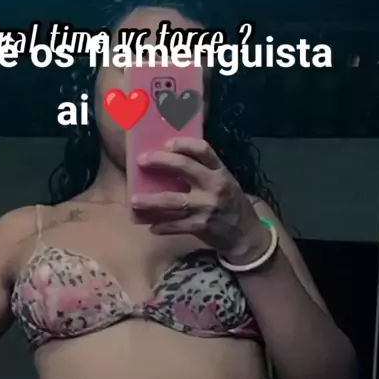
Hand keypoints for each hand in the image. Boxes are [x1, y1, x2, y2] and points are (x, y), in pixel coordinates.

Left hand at [133, 137, 268, 260]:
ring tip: (134, 200)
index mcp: (220, 172)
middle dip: (160, 162)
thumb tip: (171, 160)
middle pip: (184, 167)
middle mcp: (214, 186)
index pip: (203, 150)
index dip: (183, 144)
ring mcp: (207, 206)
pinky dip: (162, 226)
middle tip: (141, 161)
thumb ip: (204, 172)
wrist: (245, 234)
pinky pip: (176, 225)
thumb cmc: (230, 204)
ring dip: (151, 201)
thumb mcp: (224, 182)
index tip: (166, 143)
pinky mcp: (201, 226)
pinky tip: (151, 226)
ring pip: (174, 201)